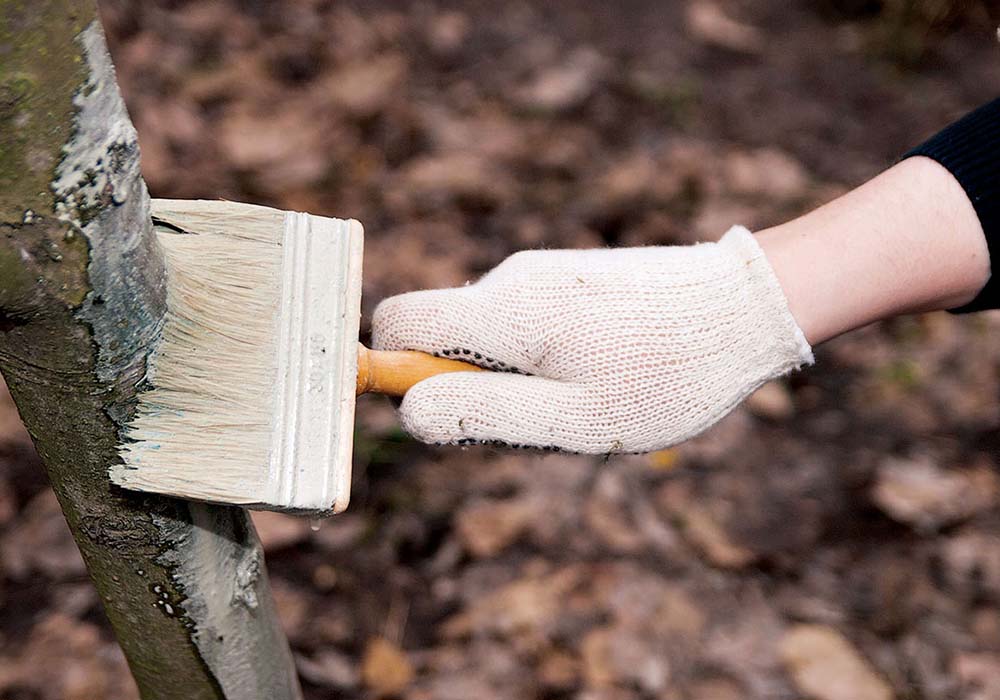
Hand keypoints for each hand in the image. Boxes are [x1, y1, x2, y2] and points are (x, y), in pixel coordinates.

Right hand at [371, 226, 812, 452]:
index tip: (443, 407)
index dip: (394, 370)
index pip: (396, 321)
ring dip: (518, 380)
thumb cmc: (670, 374)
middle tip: (551, 416)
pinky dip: (546, 360)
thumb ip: (484, 413)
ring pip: (490, 337)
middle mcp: (513, 279)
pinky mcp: (571, 277)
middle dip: (473, 388)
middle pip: (444, 337)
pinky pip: (526, 326)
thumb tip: (409, 411)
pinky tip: (608, 373)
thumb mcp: (576, 417)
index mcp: (505, 310)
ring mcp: (543, 273)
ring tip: (594, 396)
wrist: (753, 305)